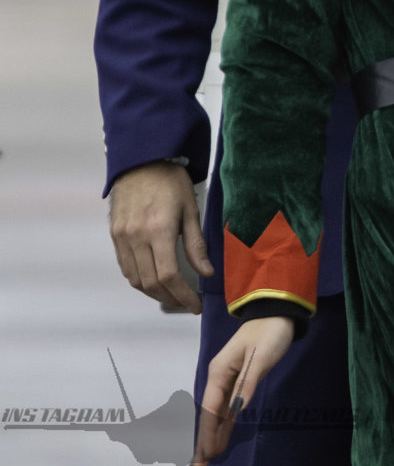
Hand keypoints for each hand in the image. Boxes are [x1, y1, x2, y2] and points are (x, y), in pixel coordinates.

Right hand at [108, 161, 212, 312]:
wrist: (141, 160)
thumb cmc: (170, 180)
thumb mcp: (191, 208)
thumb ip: (196, 244)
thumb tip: (207, 272)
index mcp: (159, 230)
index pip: (169, 276)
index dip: (183, 295)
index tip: (195, 305)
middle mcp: (136, 237)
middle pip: (151, 283)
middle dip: (170, 299)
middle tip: (187, 303)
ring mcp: (122, 237)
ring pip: (135, 279)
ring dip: (154, 293)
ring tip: (173, 296)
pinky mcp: (115, 235)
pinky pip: (125, 267)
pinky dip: (139, 280)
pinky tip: (154, 281)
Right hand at [192, 316, 293, 465]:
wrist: (277, 314)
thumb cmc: (269, 333)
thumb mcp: (261, 357)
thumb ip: (248, 383)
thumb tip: (236, 410)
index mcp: (219, 372)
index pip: (210, 408)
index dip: (207, 432)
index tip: (206, 452)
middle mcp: (219, 378)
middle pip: (209, 413)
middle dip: (204, 438)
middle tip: (200, 465)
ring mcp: (228, 380)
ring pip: (218, 413)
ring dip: (213, 434)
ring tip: (208, 458)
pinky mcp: (240, 381)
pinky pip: (229, 407)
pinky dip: (225, 423)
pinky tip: (222, 437)